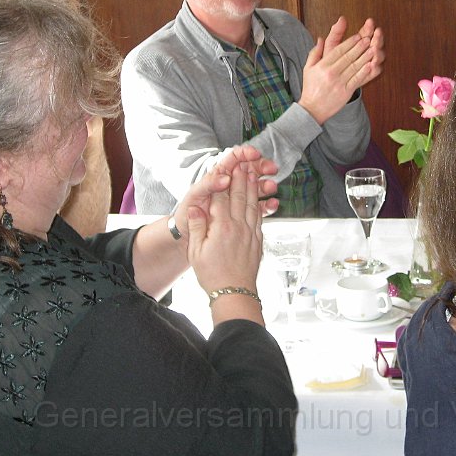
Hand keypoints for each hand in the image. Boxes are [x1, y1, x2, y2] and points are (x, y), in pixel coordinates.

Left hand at [173, 145, 277, 241]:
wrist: (186, 236)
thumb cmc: (186, 213)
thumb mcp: (195, 195)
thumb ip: (209, 184)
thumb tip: (226, 178)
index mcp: (217, 176)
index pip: (233, 158)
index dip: (245, 153)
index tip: (255, 154)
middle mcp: (228, 184)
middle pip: (248, 170)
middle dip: (261, 166)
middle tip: (271, 168)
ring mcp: (236, 198)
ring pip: (255, 187)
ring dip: (265, 185)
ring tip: (272, 187)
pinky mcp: (241, 212)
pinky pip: (257, 207)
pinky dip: (266, 205)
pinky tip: (273, 205)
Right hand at [186, 158, 267, 294]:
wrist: (234, 293)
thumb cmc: (212, 274)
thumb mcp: (197, 251)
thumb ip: (198, 226)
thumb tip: (196, 206)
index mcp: (221, 227)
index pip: (222, 198)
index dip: (224, 180)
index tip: (227, 166)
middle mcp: (238, 227)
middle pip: (239, 196)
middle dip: (241, 178)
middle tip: (243, 162)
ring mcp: (250, 233)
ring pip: (252, 204)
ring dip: (253, 187)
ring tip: (253, 172)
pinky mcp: (257, 240)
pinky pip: (258, 216)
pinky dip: (259, 203)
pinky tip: (259, 197)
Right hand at [298, 17, 384, 124]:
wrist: (312, 109)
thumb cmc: (311, 88)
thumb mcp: (308, 68)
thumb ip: (315, 52)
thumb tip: (320, 38)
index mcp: (322, 66)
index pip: (338, 51)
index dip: (349, 42)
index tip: (358, 36)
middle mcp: (331, 73)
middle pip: (348, 57)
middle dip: (360, 47)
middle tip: (368, 39)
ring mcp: (339, 83)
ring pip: (354, 67)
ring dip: (365, 57)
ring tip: (373, 49)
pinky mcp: (345, 92)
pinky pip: (356, 80)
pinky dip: (364, 72)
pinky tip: (370, 66)